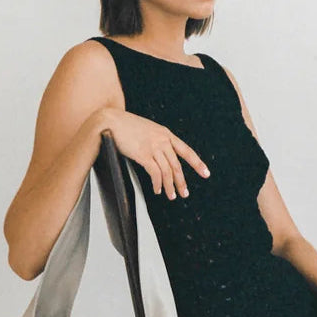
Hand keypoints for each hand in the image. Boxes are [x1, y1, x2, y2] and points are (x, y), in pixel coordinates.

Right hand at [91, 107, 209, 199]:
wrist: (110, 120)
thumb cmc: (125, 126)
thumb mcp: (147, 130)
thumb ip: (156, 141)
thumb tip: (161, 157)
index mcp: (165, 134)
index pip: (186, 151)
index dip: (197, 163)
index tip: (206, 173)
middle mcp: (162, 140)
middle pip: (177, 165)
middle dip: (182, 182)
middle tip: (184, 193)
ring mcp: (153, 147)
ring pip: (168, 171)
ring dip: (170, 186)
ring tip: (170, 196)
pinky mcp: (143, 154)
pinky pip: (155, 173)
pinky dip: (158, 184)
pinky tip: (157, 189)